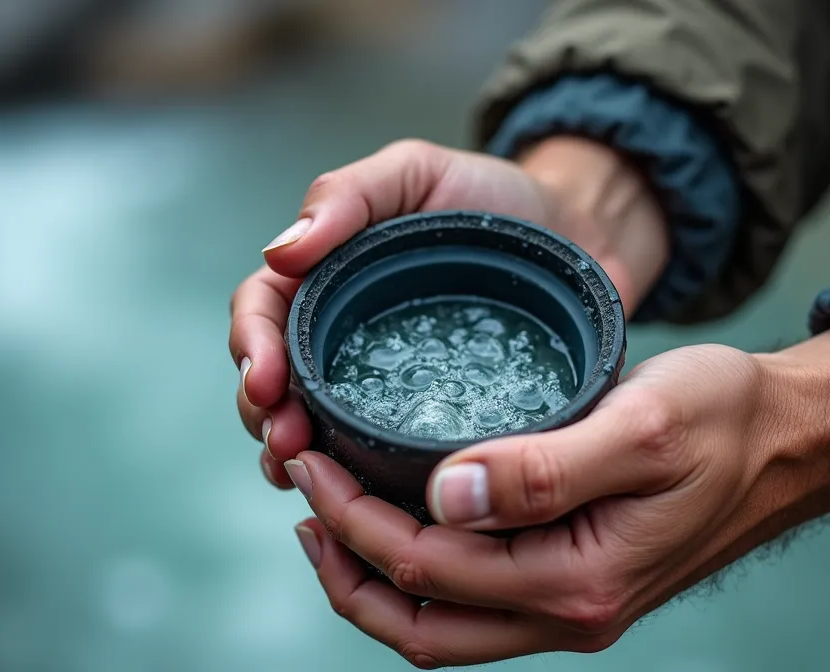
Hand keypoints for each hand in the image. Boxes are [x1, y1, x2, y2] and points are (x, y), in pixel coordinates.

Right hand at [230, 138, 668, 488]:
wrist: (577, 234)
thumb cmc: (492, 196)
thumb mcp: (416, 172)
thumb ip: (348, 195)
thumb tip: (279, 251)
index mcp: (325, 279)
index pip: (264, 314)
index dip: (253, 348)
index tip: (266, 383)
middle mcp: (342, 337)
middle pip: (276, 384)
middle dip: (266, 416)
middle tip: (284, 444)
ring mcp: (384, 385)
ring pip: (317, 431)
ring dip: (298, 458)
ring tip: (302, 478)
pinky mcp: (433, 423)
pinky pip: (382, 459)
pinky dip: (360, 483)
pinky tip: (361, 503)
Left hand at [286, 325, 829, 667]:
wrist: (791, 441)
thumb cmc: (726, 420)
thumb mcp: (643, 427)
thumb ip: (542, 470)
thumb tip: (438, 496)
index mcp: (578, 582)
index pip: (430, 570)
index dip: (354, 523)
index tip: (313, 458)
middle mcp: (568, 612)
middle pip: (421, 627)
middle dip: (345, 568)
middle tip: (305, 495)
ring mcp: (571, 605)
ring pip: (443, 626)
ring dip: (376, 579)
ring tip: (329, 515)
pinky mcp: (575, 581)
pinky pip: (475, 602)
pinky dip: (422, 572)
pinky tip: (404, 518)